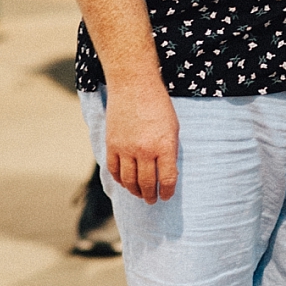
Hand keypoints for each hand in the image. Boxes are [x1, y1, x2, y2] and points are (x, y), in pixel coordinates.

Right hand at [104, 78, 178, 203]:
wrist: (133, 85)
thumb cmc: (158, 104)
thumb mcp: (173, 127)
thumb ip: (169, 150)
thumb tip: (166, 171)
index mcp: (164, 146)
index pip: (167, 178)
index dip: (167, 191)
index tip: (166, 196)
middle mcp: (144, 150)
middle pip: (147, 183)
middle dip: (150, 195)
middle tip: (152, 200)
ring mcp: (126, 148)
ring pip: (129, 180)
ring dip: (135, 191)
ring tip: (139, 194)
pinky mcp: (111, 144)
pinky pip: (114, 169)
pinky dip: (119, 179)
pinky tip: (125, 182)